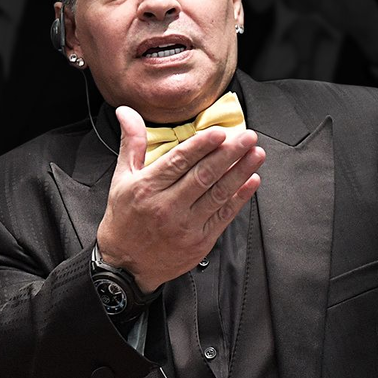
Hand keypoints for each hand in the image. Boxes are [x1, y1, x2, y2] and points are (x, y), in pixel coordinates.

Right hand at [96, 106, 263, 292]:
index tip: (220, 132)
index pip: (179, 162)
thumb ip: (132, 143)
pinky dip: (240, 197)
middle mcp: (166, 207)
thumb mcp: (121, 178)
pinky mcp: (200, 241)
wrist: (126, 264)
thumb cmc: (124, 219)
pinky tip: (251, 181)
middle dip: (229, 153)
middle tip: (247, 137)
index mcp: (147, 188)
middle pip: (204, 175)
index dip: (202, 146)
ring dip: (240, 172)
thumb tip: (127, 112)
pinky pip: (224, 215)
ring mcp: (185, 226)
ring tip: (255, 154)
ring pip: (218, 194)